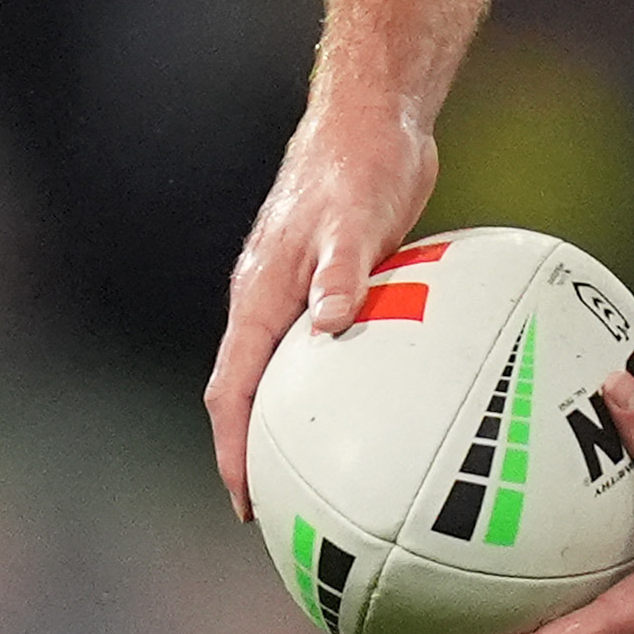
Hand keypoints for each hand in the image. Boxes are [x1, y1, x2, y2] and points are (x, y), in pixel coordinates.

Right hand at [203, 102, 437, 519]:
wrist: (376, 120)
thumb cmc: (360, 163)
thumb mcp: (354, 218)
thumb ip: (341, 271)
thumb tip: (327, 325)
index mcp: (260, 297)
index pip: (233, 391)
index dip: (234, 450)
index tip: (246, 503)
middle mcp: (273, 303)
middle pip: (256, 395)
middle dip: (263, 457)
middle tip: (291, 514)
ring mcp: (305, 295)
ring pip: (298, 374)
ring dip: (308, 424)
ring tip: (341, 479)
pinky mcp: (342, 283)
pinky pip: (342, 347)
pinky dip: (355, 382)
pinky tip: (400, 408)